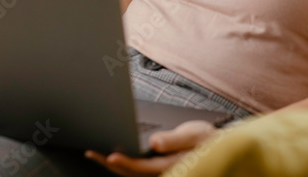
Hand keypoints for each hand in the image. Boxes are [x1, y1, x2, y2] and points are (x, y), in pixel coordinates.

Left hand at [84, 120, 216, 175]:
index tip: (110, 157)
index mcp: (172, 165)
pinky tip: (110, 156)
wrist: (216, 146)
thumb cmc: (206, 139)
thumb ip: (173, 139)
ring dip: (112, 165)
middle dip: (110, 164)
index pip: (143, 168)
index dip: (126, 163)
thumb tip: (154, 142)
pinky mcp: (157, 170)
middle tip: (91, 152)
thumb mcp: (194, 135)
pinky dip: (121, 164)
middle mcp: (164, 173)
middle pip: (132, 173)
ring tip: (93, 153)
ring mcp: (160, 173)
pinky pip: (136, 171)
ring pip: (131, 174)